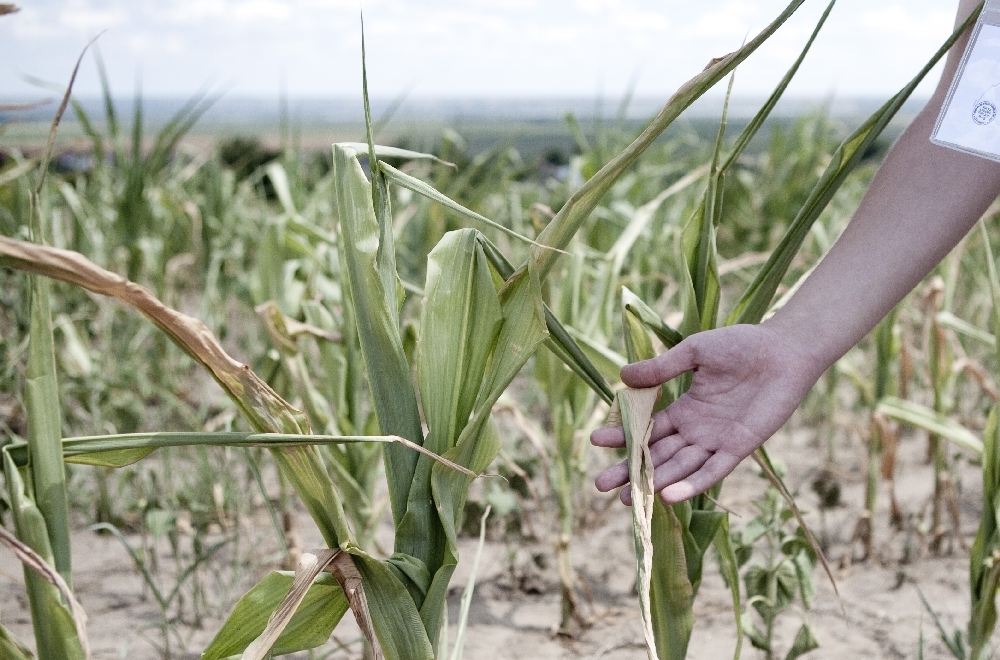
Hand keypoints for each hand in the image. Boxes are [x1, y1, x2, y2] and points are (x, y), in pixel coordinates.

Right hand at [591, 323, 822, 504]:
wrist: (783, 350)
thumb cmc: (741, 345)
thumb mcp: (693, 352)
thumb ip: (660, 369)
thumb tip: (622, 376)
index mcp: (685, 409)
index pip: (647, 429)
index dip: (622, 437)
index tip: (596, 442)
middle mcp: (697, 430)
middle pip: (657, 456)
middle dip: (630, 472)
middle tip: (601, 487)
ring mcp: (717, 441)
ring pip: (679, 468)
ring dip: (654, 484)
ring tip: (627, 500)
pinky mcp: (739, 448)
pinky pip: (712, 471)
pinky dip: (691, 485)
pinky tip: (668, 496)